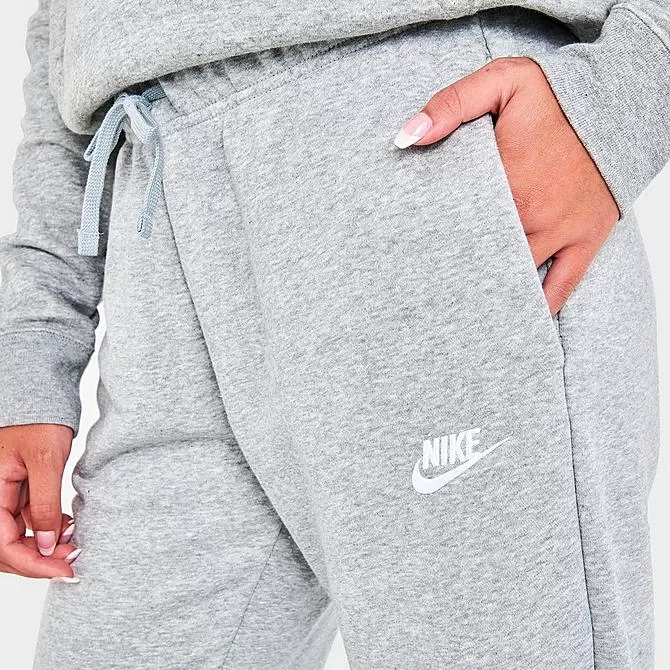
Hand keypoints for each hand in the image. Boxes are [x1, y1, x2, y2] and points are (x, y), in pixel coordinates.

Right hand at [0, 424, 79, 581]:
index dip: (32, 564)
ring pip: (16, 538)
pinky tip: (67, 528)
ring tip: (73, 544)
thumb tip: (45, 545)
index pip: (2, 545)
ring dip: (44, 548)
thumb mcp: (46, 462)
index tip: (63, 570)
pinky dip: (45, 531)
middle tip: (72, 560)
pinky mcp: (15, 495)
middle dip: (39, 560)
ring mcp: (1, 499)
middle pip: (5, 548)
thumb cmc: (39, 422)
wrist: (43, 401)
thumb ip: (43, 504)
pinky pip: (25, 523)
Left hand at [394, 56, 619, 314]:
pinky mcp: (587, 239)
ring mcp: (561, 231)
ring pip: (516, 277)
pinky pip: (563, 286)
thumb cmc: (554, 100)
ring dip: (491, 295)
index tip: (410, 267)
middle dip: (456, 276)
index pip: (456, 228)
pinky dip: (540, 307)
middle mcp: (532, 215)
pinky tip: (517, 324)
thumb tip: (407, 137)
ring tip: (461, 320)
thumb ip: (452, 104)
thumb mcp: (502, 82)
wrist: (614, 105)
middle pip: (483, 257)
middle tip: (428, 301)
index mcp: (505, 183)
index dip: (432, 248)